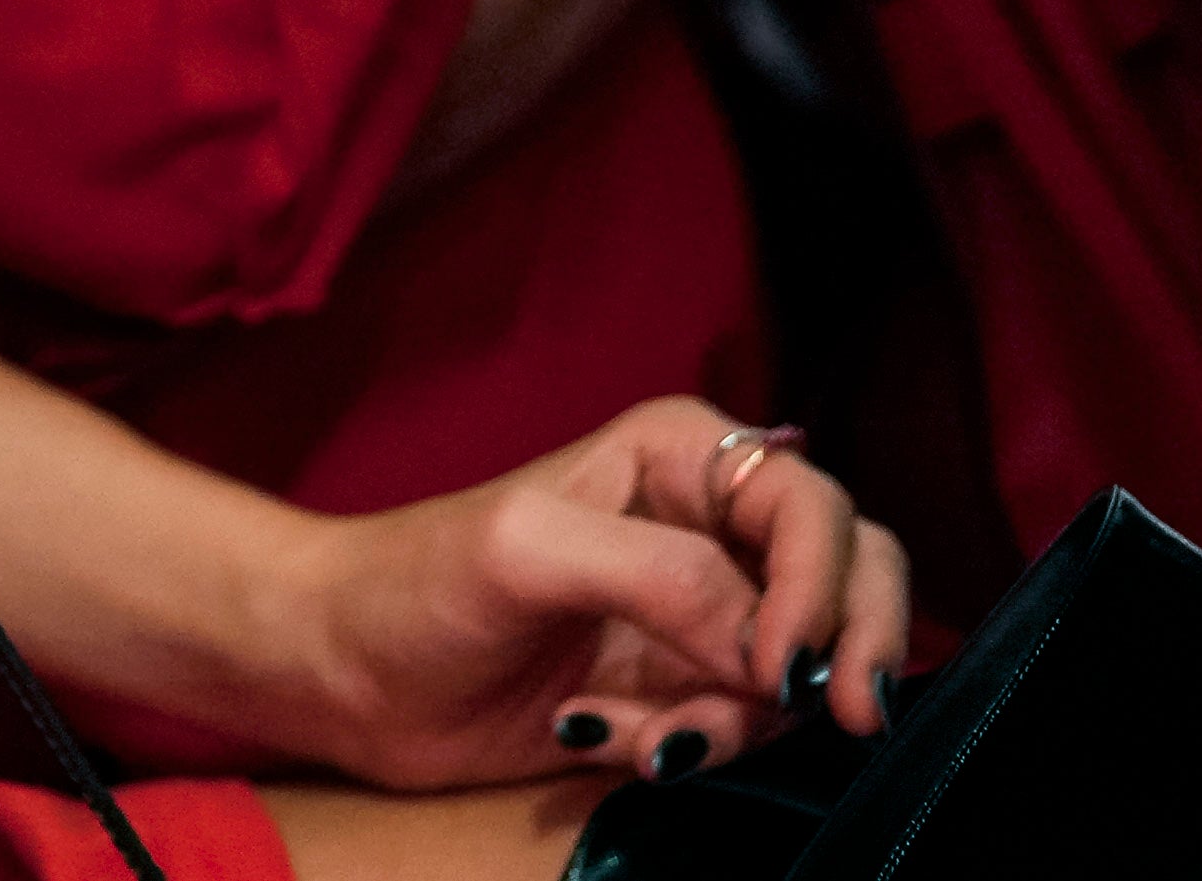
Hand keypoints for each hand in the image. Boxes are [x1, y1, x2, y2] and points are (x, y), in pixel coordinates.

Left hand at [279, 398, 904, 789]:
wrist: (348, 673)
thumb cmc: (416, 582)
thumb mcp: (527, 551)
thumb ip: (656, 577)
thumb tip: (772, 647)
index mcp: (682, 453)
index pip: (810, 508)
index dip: (822, 587)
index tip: (783, 665)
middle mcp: (709, 524)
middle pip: (853, 574)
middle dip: (850, 649)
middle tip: (842, 715)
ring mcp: (702, 613)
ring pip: (804, 669)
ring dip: (735, 720)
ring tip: (641, 737)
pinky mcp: (681, 688)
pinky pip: (744, 727)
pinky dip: (693, 748)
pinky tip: (611, 741)